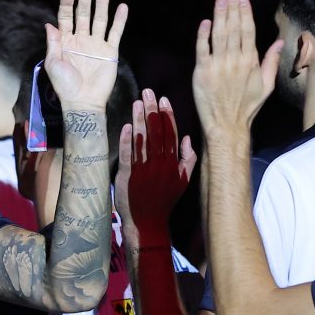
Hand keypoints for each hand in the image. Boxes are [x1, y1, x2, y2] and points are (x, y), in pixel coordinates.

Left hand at [45, 0, 127, 110]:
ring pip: (100, 19)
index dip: (67, 4)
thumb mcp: (53, 63)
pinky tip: (122, 7)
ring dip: (102, 3)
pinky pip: (115, 33)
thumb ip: (53, 43)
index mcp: (65, 41)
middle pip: (83, 14)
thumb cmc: (64, 85)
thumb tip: (49, 24)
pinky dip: (119, 20)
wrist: (82, 102)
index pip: (66, 17)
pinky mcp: (109, 52)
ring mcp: (96, 45)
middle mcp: (81, 40)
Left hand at [115, 89, 195, 244]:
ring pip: (142, 140)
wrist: (147, 221)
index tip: (163, 99)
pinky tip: (127, 126)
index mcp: (172, 163)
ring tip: (137, 102)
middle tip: (148, 92)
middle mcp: (159, 163)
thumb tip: (188, 138)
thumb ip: (188, 159)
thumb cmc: (163, 200)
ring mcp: (143, 169)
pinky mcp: (128, 175)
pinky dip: (127, 140)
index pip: (171, 134)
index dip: (167, 116)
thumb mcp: (183, 181)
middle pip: (156, 132)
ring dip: (139, 120)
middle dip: (152, 111)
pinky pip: (128, 154)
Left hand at [193, 0, 282, 137]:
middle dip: (232, 8)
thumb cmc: (246, 107)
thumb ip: (272, 62)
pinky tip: (206, 22)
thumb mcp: (266, 85)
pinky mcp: (202, 73)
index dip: (245, 12)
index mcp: (251, 62)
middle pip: (234, 28)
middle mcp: (235, 61)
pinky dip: (203, 35)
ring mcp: (218, 66)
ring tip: (220, 0)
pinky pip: (202, 50)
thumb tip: (279, 42)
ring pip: (219, 35)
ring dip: (219, 15)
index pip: (248, 31)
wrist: (226, 125)